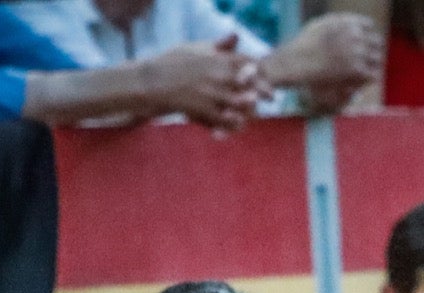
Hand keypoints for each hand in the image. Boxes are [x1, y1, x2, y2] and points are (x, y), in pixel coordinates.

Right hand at [144, 35, 265, 130]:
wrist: (152, 81)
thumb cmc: (173, 63)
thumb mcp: (196, 49)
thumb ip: (219, 46)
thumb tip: (236, 36)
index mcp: (216, 58)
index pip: (246, 60)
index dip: (260, 69)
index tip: (266, 75)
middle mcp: (216, 73)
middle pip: (249, 82)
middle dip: (263, 89)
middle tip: (272, 97)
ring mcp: (211, 92)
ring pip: (241, 102)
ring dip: (251, 108)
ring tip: (257, 112)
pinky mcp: (204, 109)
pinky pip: (226, 120)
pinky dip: (234, 123)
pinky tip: (239, 124)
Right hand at [267, 14, 382, 109]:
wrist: (298, 61)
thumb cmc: (305, 43)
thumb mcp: (322, 23)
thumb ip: (338, 23)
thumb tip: (351, 24)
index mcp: (348, 22)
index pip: (369, 27)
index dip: (367, 37)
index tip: (363, 45)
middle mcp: (355, 35)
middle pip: (377, 43)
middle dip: (372, 51)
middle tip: (367, 60)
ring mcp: (357, 52)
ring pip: (377, 59)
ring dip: (372, 65)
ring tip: (364, 72)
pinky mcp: (356, 69)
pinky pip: (372, 74)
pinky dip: (368, 78)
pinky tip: (360, 81)